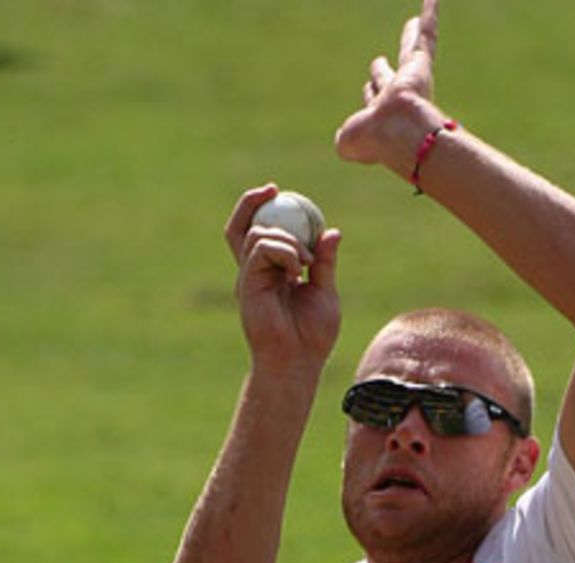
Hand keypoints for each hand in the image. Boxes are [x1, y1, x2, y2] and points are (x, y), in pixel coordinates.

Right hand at [226, 187, 341, 375]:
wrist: (298, 362)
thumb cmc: (313, 336)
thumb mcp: (326, 292)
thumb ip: (326, 263)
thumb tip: (333, 232)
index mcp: (272, 273)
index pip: (262, 233)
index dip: (267, 209)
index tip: (284, 193)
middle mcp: (256, 273)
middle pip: (242, 227)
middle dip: (251, 202)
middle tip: (272, 188)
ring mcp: (249, 279)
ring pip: (256, 235)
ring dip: (286, 238)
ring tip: (307, 261)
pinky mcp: (247, 285)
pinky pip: (260, 249)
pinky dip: (283, 250)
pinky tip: (299, 268)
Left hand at [334, 0, 439, 173]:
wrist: (398, 132)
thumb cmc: (374, 140)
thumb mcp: (349, 142)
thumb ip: (344, 139)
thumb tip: (343, 139)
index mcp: (379, 115)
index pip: (372, 97)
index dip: (370, 93)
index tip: (368, 89)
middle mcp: (395, 97)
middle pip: (387, 77)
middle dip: (383, 72)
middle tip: (379, 62)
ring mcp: (411, 81)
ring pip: (411, 52)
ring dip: (412, 38)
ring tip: (414, 23)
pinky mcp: (421, 66)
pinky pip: (427, 36)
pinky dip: (430, 16)